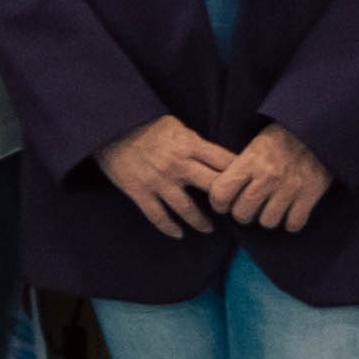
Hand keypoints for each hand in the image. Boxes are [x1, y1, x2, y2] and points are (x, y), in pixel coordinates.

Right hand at [95, 114, 238, 237]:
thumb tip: (219, 159)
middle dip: (226, 201)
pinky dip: (170, 228)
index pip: (225, 162)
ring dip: (201, 222)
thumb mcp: (177, 127)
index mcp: (189, 145)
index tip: (249, 184)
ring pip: (187, 209)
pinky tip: (179, 234)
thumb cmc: (145, 124)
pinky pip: (158, 216)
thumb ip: (196, 144)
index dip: (240, 174)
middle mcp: (177, 165)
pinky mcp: (139, 192)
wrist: (109, 127)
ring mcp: (158, 181)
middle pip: (213, 187)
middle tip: (233, 210)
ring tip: (209, 229)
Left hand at [210, 124, 333, 232]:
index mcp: (250, 160)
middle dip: (244, 213)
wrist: (319, 127)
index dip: (219, 203)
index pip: (220, 194)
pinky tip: (291, 210)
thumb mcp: (256, 144)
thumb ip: (239, 167)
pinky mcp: (310, 195)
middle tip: (251, 206)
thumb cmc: (284, 136)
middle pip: (242, 214)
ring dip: (269, 218)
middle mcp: (268, 176)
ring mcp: (290, 187)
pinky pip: (293, 224)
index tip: (225, 203)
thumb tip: (221, 190)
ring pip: (268, 222)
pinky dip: (291, 221)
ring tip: (272, 207)